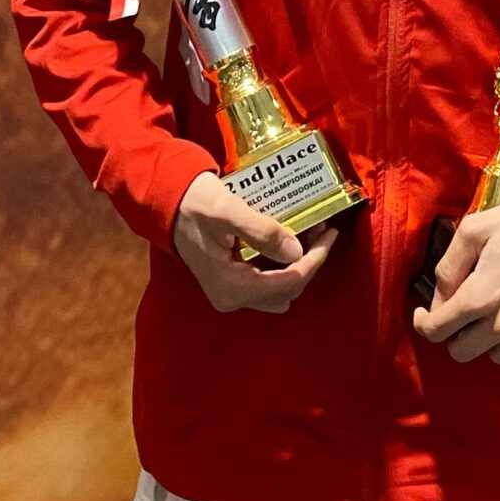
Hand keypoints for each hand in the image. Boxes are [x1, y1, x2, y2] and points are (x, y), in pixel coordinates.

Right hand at [172, 172, 336, 315]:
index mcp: (232, 286)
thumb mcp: (228, 211)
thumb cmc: (194, 204)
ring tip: (309, 231)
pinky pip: (269, 281)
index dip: (316, 258)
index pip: (290, 281)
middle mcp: (233, 297)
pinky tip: (289, 237)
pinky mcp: (232, 282)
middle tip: (321, 229)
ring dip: (299, 263)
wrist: (168, 203)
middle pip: (289, 289)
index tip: (331, 233)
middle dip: (310, 260)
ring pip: (281, 288)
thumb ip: (262, 231)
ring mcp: (231, 293)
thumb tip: (295, 251)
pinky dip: (284, 263)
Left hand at [412, 202, 499, 372]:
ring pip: (492, 357)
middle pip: (461, 352)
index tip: (426, 314)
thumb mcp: (474, 230)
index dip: (425, 323)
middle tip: (465, 313)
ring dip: (487, 341)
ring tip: (496, 314)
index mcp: (478, 296)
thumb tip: (438, 300)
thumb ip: (448, 267)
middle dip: (456, 333)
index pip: (436, 330)